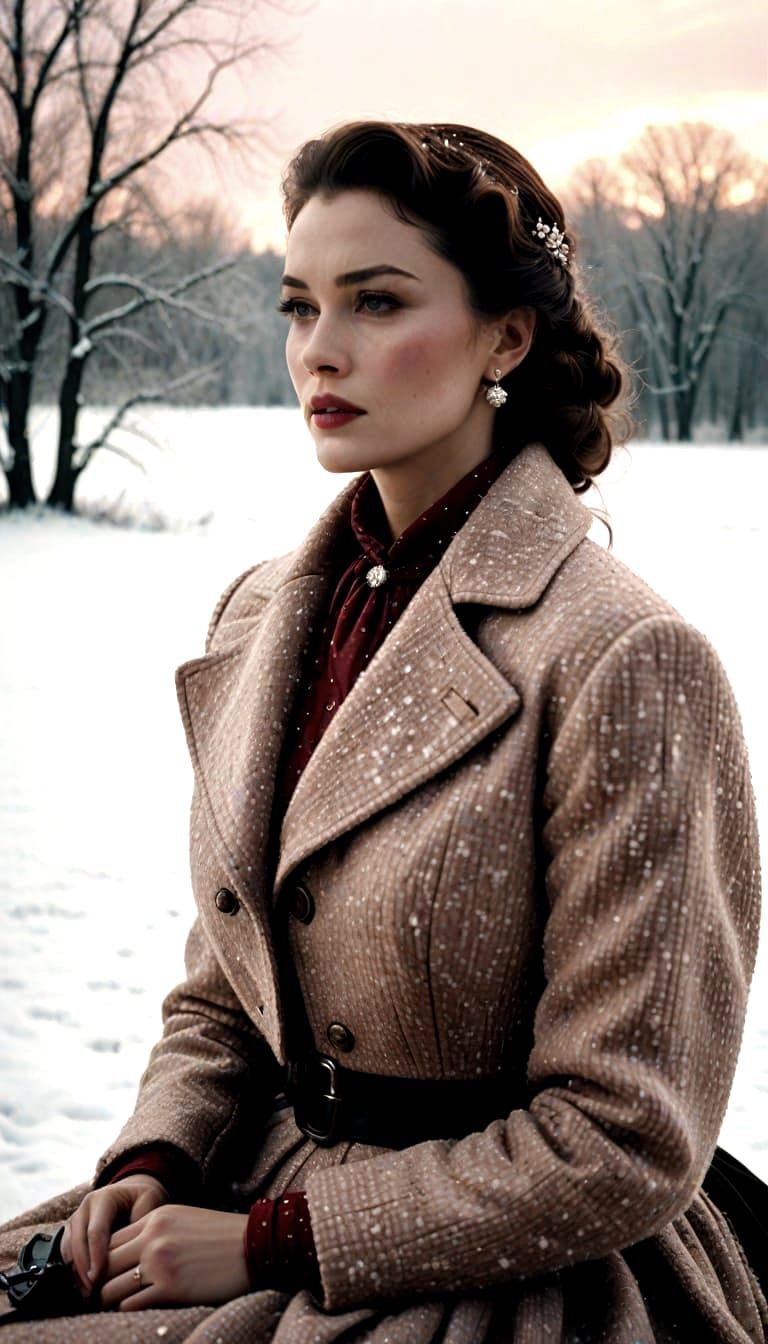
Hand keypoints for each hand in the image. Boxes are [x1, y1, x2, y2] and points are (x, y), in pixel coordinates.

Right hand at [61, 1175, 168, 1299]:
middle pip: (77, 1242)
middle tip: (92, 1293)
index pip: (95, 1231)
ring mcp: (76, 1219)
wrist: (134, 1193)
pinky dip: (73, 1271)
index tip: (99, 1279)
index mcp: (104, 1198)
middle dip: (83, 1269)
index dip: (96, 1257)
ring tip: (89, 1295)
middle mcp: (86, 1208)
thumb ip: (140, 1227)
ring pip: (68, 1249)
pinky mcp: (72, 1232)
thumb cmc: (145, 1201)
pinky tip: (85, 1288)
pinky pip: (66, 1253)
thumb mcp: (149, 1204)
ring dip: (76, 1273)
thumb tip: (130, 1255)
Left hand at [100, 1205, 249, 1310]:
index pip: (109, 1240)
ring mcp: (160, 1264)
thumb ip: (154, 1232)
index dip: (101, 1261)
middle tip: (98, 1296)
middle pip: (104, 1264)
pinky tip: (138, 1309)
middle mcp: (153, 1238)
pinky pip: (131, 1306)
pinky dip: (128, 1310)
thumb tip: (127, 1256)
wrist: (254, 1246)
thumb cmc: (220, 1235)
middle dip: (98, 1282)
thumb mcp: (183, 1220)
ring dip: (110, 1301)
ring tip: (114, 1307)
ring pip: (111, 1288)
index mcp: (156, 1218)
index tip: (101, 1275)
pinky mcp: (170, 1289)